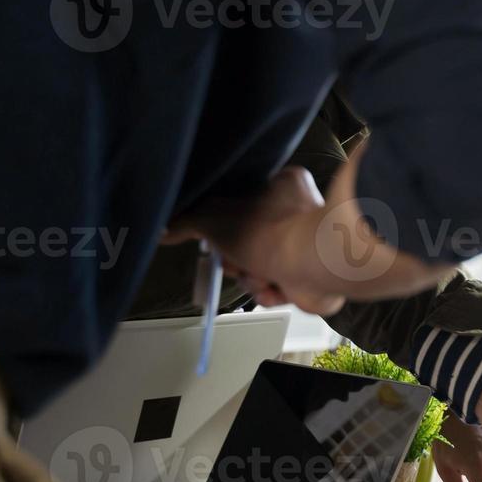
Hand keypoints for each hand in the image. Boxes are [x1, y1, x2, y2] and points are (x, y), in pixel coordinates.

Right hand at [164, 149, 446, 311]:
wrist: (317, 262)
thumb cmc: (270, 230)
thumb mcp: (214, 219)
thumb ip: (187, 222)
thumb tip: (164, 230)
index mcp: (283, 187)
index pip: (243, 206)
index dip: (224, 228)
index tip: (215, 239)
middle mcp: (300, 216)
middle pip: (250, 243)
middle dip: (239, 260)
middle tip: (238, 262)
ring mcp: (309, 248)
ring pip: (262, 269)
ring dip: (254, 279)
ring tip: (261, 275)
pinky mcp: (316, 277)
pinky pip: (281, 289)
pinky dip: (273, 293)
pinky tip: (277, 288)